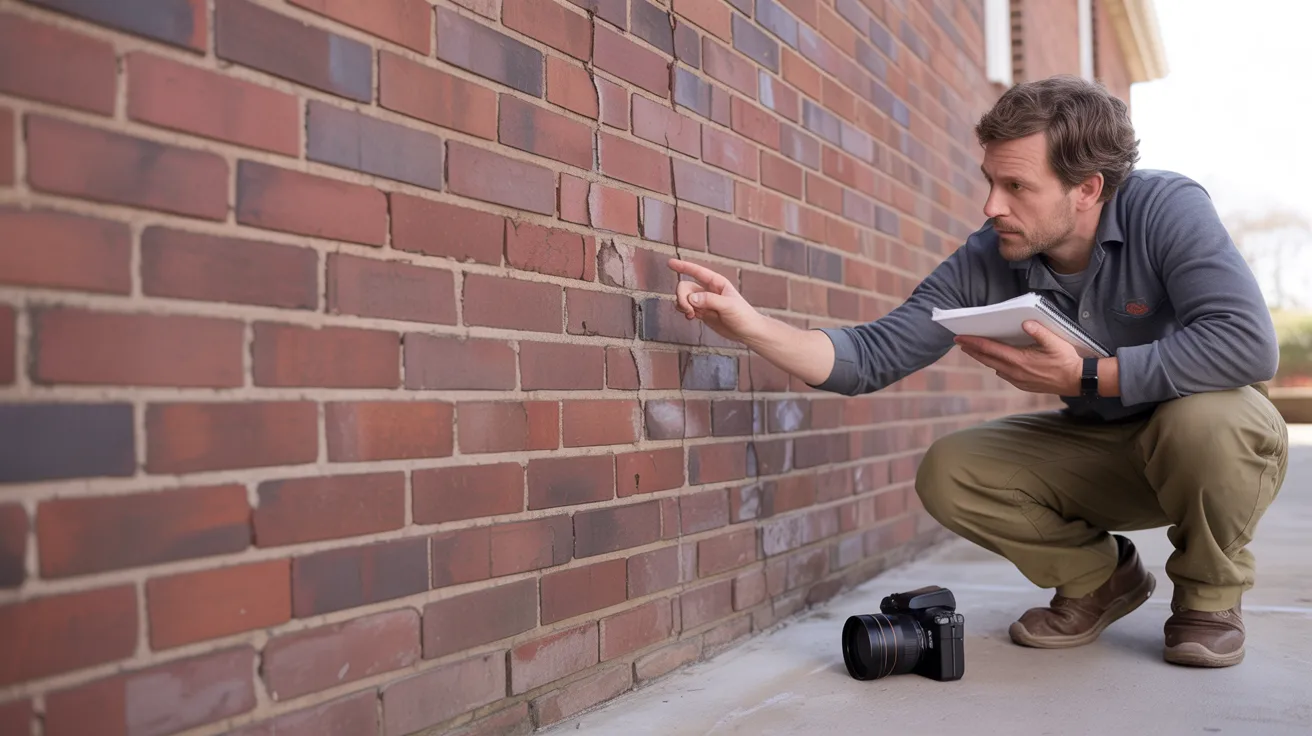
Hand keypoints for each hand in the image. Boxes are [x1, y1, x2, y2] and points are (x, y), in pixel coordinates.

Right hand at [668, 258, 762, 342]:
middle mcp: (708, 290)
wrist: (748, 332)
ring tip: (692, 315)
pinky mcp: (702, 313)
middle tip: (689, 311)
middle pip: (685, 287)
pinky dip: (685, 312)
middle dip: (683, 298)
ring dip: (683, 306)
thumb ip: (709, 300)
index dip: (683, 266)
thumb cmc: (743, 315)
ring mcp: (704, 301)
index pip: (697, 271)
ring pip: (684, 298)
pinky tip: (691, 318)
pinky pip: (686, 308)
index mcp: (717, 282)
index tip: (669, 263)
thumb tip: (690, 299)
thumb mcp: (728, 306)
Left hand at [955, 321, 1082, 395]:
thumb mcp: (1055, 342)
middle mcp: (1014, 372)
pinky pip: (1004, 375)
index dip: (973, 343)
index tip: (959, 338)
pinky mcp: (1023, 385)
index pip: (989, 349)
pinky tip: (996, 362)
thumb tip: (1025, 323)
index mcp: (1019, 360)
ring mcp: (1018, 380)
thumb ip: (1039, 332)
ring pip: (994, 367)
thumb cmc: (1066, 360)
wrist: (1076, 381)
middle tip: (960, 342)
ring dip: (983, 359)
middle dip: (972, 350)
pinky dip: (997, 366)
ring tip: (975, 350)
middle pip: (987, 359)